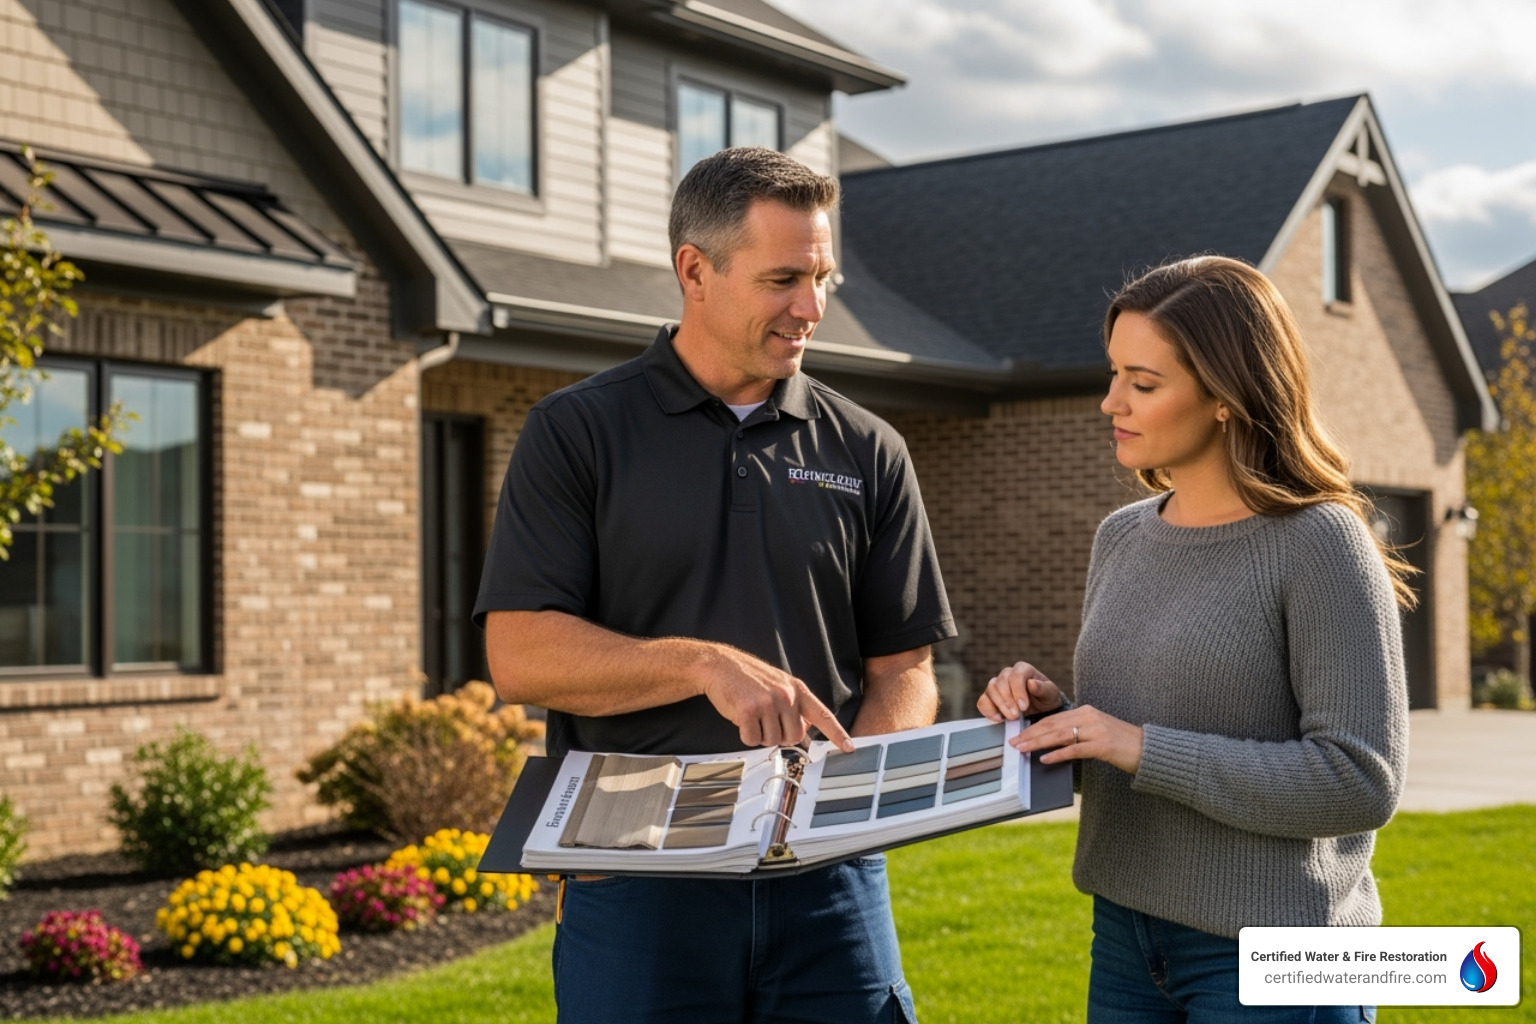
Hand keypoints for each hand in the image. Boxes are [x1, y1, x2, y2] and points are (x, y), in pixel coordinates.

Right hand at [696, 645, 855, 751]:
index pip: (823, 714)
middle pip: (794, 737)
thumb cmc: (749, 677)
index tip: (849, 747)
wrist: (720, 665)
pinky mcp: (748, 711)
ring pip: (772, 741)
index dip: (837, 733)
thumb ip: (795, 704)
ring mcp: (767, 703)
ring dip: (760, 735)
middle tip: (766, 721)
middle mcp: (786, 695)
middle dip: (779, 735)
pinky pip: (752, 740)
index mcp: (797, 689)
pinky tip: (741, 718)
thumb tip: (805, 728)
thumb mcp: (779, 684)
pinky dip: (745, 735)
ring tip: (752, 715)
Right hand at [978, 661, 1063, 721]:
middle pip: (1001, 682)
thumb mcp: (1050, 694)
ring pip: (991, 690)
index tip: (1024, 707)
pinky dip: (988, 710)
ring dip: (999, 705)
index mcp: (1023, 669)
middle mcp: (1007, 674)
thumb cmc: (1045, 698)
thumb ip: (1043, 688)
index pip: (1016, 675)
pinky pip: (982, 701)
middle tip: (1016, 715)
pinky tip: (999, 718)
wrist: (1041, 708)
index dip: (1018, 691)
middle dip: (1008, 701)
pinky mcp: (990, 697)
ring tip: (1010, 718)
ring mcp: (997, 685)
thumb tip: (1031, 683)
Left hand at [1010, 705, 1143, 774]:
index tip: (1019, 733)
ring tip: (1022, 749)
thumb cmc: (1121, 744)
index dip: (1034, 726)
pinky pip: (1075, 749)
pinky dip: (1058, 754)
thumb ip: (1076, 732)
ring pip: (1059, 735)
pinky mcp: (1103, 746)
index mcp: (1086, 711)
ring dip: (1037, 743)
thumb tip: (1051, 743)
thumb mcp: (1096, 732)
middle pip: (1053, 724)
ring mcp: (1096, 730)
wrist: (1148, 749)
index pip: (1054, 718)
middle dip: (1030, 734)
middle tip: (1013, 742)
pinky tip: (1045, 759)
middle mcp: (1089, 717)